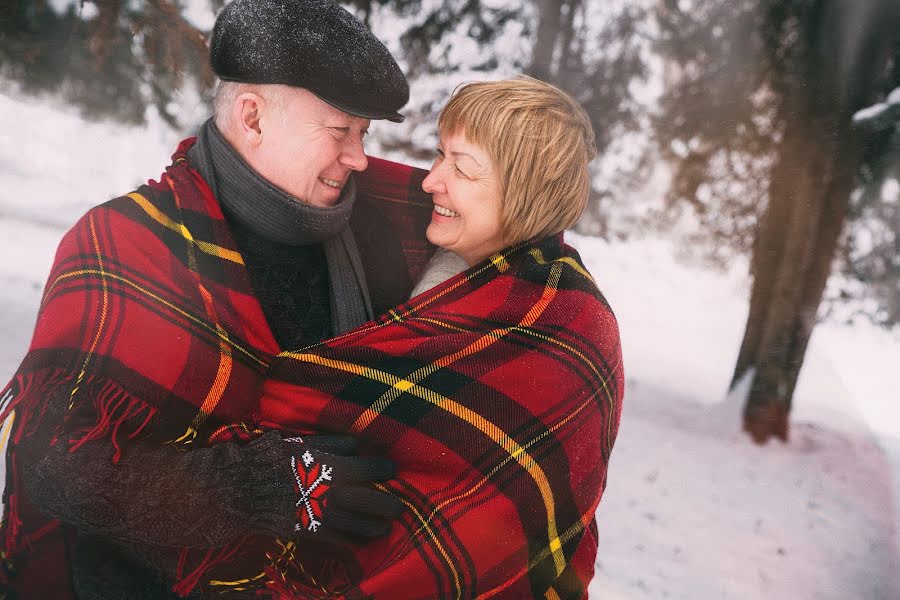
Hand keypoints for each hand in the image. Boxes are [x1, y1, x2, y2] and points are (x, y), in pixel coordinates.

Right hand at [284, 435, 401, 542]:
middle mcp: (339, 494)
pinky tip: (363, 539)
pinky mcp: (317, 533)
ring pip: (364, 526)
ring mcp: (328, 516)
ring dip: (378, 526)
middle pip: (377, 503)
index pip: (374, 470)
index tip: (392, 470)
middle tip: (399, 507)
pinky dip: (357, 540)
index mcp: (338, 469)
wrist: (248, 489)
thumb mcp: (307, 444)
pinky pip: (344, 540)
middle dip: (391, 505)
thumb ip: (336, 443)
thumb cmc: (277, 460)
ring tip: (385, 526)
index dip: (386, 470)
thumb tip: (357, 445)